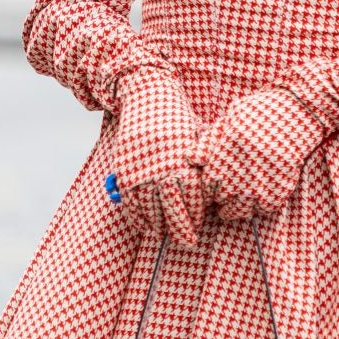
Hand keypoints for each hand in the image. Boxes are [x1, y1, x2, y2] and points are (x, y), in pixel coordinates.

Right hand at [113, 65, 204, 248]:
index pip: (194, 206)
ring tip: (164, 232)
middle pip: (175, 217)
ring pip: (152, 216)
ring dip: (159, 227)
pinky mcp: (126, 175)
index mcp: (187, 167)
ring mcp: (143, 176)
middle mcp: (165, 175)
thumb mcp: (197, 140)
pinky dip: (138, 219)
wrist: (147, 97)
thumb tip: (212, 193)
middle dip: (181, 233)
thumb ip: (201, 167)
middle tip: (186, 241)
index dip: (196, 219)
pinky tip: (145, 223)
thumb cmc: (178, 119)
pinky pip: (131, 207)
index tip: (197, 225)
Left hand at [199, 88, 327, 223]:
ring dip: (239, 205)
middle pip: (222, 204)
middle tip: (229, 190)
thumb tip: (190, 160)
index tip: (214, 185)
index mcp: (222, 160)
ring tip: (242, 193)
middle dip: (222, 199)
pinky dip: (261, 204)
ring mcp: (259, 187)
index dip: (208, 189)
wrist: (296, 113)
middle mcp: (238, 178)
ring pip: (241, 211)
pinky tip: (262, 190)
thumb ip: (207, 143)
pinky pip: (264, 210)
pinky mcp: (279, 192)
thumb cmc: (258, 113)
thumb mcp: (228, 121)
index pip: (206, 190)